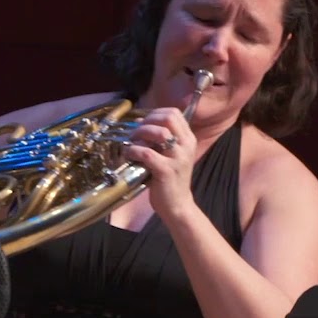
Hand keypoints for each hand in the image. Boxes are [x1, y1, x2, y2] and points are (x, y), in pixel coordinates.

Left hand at [122, 107, 199, 222]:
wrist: (177, 204)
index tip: (143, 121)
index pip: (174, 113)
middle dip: (147, 121)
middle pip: (168, 118)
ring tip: (131, 142)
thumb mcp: (170, 155)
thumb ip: (159, 138)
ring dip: (140, 134)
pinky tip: (128, 154)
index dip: (155, 113)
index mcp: (188, 139)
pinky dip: (134, 150)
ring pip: (159, 133)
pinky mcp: (166, 170)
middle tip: (136, 131)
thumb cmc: (170, 179)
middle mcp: (186, 145)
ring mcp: (178, 158)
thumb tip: (139, 122)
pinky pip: (147, 153)